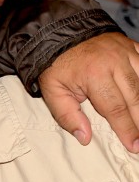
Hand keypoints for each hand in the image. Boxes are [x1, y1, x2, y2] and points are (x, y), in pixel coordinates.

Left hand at [38, 32, 138, 152]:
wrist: (58, 35)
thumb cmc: (56, 66)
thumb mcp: (52, 91)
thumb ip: (67, 115)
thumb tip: (85, 138)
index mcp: (94, 74)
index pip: (115, 108)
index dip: (126, 129)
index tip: (134, 146)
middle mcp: (115, 62)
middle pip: (135, 97)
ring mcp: (126, 52)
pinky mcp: (132, 46)